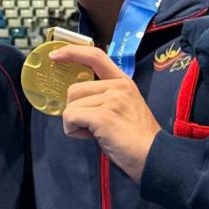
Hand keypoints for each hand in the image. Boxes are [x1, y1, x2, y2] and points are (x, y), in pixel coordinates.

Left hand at [49, 45, 161, 181]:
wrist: (153, 156)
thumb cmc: (136, 138)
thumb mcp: (123, 106)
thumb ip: (104, 96)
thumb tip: (75, 97)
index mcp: (123, 81)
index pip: (95, 56)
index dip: (72, 52)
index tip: (55, 55)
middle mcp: (117, 86)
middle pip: (74, 89)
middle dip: (76, 110)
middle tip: (95, 126)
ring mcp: (111, 100)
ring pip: (70, 106)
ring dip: (76, 123)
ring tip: (97, 132)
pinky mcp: (103, 116)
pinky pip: (70, 118)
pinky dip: (74, 131)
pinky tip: (92, 137)